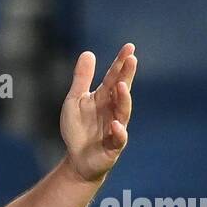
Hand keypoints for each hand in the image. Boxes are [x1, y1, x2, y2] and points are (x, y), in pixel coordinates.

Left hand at [60, 43, 136, 182]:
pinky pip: (119, 138)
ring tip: (121, 86)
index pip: (114, 76)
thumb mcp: (75, 101)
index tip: (129, 47)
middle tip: (132, 59)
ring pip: (123, 111)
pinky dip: (118, 131)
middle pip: (122, 90)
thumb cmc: (78, 129)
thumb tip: (88, 53)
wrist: (78, 159)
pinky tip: (115, 124)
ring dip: (123, 98)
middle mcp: (113, 109)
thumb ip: (82, 79)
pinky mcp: (114, 145)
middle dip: (127, 75)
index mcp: (104, 97)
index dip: (121, 63)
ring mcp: (116, 126)